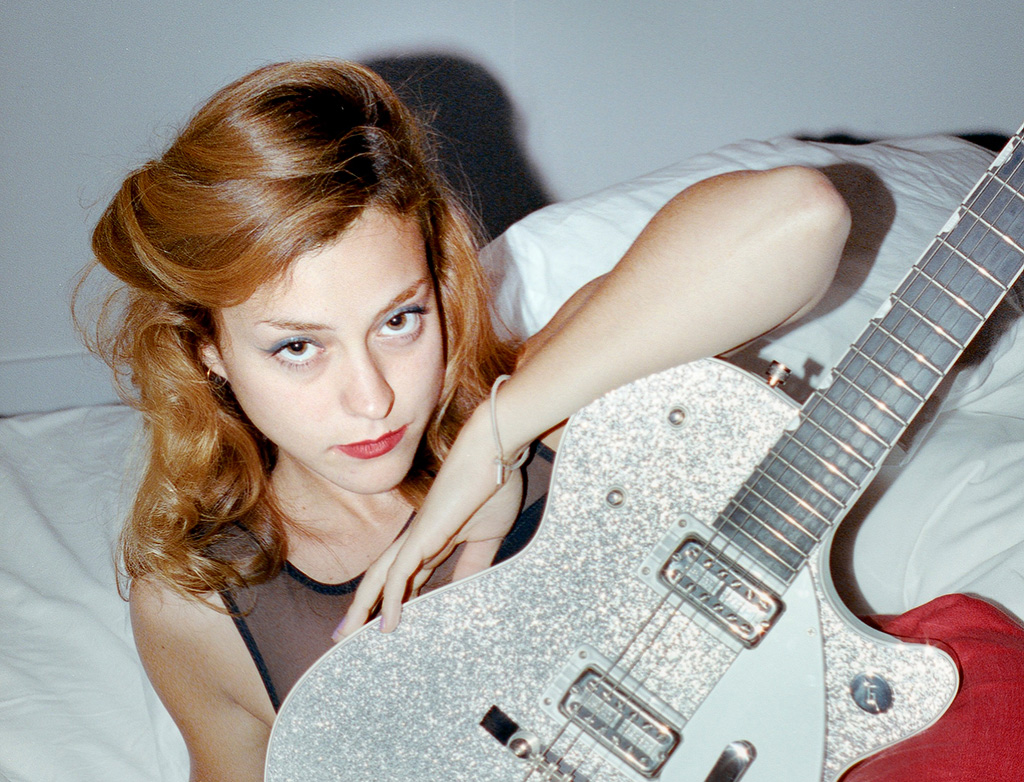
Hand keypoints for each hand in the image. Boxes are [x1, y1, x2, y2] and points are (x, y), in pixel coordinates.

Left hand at [334, 407, 521, 639]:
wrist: (493, 454)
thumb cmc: (493, 487)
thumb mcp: (487, 537)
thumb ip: (475, 563)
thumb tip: (467, 591)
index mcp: (433, 540)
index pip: (406, 576)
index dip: (394, 600)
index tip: (385, 625)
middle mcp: (417, 540)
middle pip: (381, 578)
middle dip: (363, 606)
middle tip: (345, 635)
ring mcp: (417, 537)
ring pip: (379, 577)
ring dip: (362, 606)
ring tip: (347, 634)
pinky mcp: (423, 535)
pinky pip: (399, 573)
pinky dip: (390, 599)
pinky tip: (387, 623)